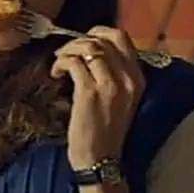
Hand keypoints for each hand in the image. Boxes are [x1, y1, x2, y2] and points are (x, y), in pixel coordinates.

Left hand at [50, 27, 145, 169]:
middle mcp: (128, 77)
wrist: (100, 160)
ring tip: (59, 63)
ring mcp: (110, 84)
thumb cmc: (106, 132)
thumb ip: (114, 75)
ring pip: (87, 47)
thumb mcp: (120, 99)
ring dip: (67, 50)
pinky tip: (56, 74)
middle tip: (66, 53)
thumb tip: (92, 53)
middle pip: (103, 38)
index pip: (121, 38)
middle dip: (79, 41)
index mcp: (137, 78)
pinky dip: (61, 63)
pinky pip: (73, 63)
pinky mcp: (89, 92)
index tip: (82, 42)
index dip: (98, 33)